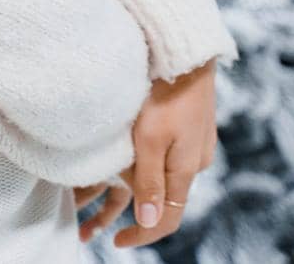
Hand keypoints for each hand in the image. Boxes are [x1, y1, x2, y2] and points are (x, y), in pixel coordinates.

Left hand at [75, 58, 218, 247]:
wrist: (186, 51)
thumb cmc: (165, 93)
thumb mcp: (150, 140)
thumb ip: (149, 181)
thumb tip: (151, 222)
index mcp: (187, 169)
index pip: (168, 218)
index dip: (144, 234)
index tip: (117, 243)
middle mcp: (194, 160)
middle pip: (164, 198)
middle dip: (134, 213)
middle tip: (99, 222)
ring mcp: (193, 143)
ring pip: (163, 175)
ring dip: (136, 188)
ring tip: (106, 191)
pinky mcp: (187, 126)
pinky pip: (165, 155)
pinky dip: (144, 165)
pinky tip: (127, 159)